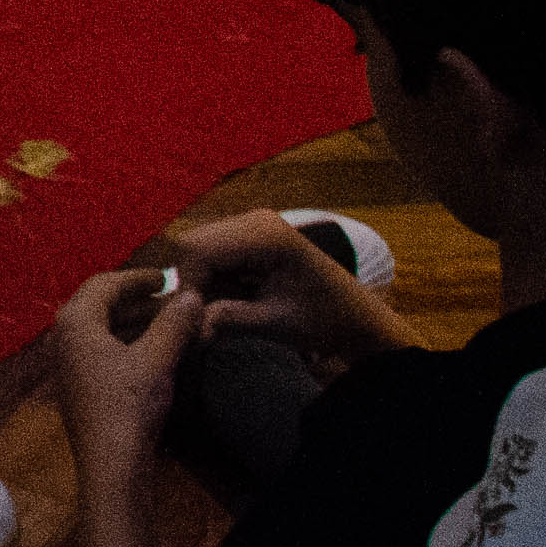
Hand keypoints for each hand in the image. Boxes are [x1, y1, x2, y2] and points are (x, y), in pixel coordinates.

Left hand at [50, 267, 204, 476]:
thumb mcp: (156, 359)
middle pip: (101, 303)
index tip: (168, 277)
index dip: (138, 277)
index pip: (104, 283)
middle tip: (173, 298)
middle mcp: (64, 335)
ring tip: (172, 321)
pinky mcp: (80, 382)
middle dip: (138, 298)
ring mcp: (69, 360)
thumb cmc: (128, 406)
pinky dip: (129, 341)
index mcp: (74, 321)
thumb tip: (192, 294)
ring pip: (104, 327)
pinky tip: (156, 350)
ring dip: (136, 320)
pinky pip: (104, 348)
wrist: (110, 463)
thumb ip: (173, 324)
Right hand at [165, 209, 407, 365]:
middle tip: (214, 313)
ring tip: (234, 304)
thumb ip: (228, 320)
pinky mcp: (249, 233)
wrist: (358, 316)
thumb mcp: (277, 325)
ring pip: (196, 247)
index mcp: (265, 234)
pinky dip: (215, 276)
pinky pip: (211, 250)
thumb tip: (187, 327)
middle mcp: (253, 218)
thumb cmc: (326, 321)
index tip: (198, 318)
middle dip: (195, 281)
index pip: (195, 248)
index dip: (189, 284)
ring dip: (204, 280)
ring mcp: (251, 223)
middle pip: (191, 243)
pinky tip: (239, 293)